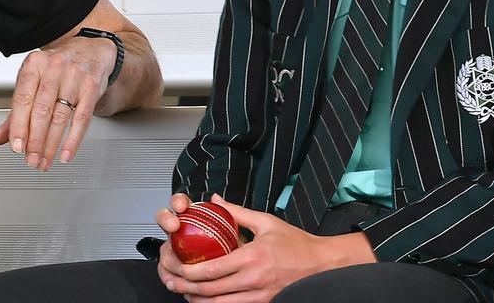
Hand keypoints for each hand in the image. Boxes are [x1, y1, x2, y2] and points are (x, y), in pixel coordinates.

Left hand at [0, 34, 114, 169]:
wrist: (91, 49)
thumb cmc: (58, 68)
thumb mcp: (33, 81)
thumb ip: (16, 111)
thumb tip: (0, 137)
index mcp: (34, 65)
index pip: (22, 100)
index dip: (19, 127)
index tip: (17, 147)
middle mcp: (54, 68)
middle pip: (42, 111)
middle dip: (35, 141)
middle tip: (31, 160)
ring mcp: (75, 77)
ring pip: (61, 117)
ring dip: (51, 145)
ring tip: (45, 161)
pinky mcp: (92, 87)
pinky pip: (82, 119)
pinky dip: (73, 140)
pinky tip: (66, 154)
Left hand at [156, 194, 374, 301]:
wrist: (322, 264)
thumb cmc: (296, 244)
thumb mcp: (266, 222)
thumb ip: (236, 212)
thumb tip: (214, 201)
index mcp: (252, 258)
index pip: (213, 270)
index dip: (190, 273)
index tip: (178, 267)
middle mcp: (254, 281)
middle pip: (211, 292)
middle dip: (187, 289)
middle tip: (172, 282)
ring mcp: (259, 296)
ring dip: (198, 301)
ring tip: (184, 293)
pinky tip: (206, 300)